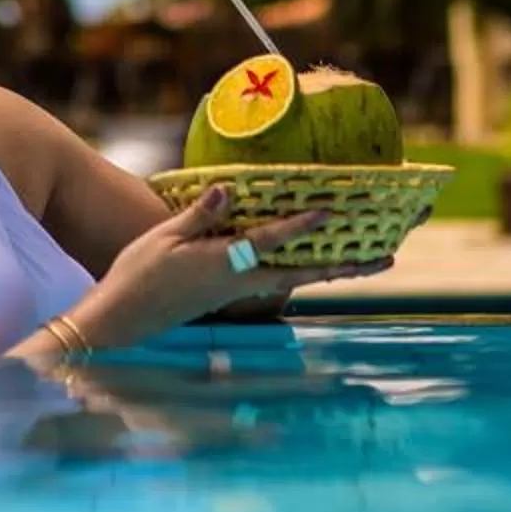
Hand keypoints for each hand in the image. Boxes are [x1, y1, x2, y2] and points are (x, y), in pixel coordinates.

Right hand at [65, 184, 392, 348]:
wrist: (122, 321)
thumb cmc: (138, 275)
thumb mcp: (165, 238)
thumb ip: (202, 215)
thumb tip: (230, 189)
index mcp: (224, 265)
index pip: (271, 241)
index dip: (301, 224)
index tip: (333, 211)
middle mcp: (240, 283)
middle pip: (304, 273)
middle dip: (347, 266)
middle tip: (388, 258)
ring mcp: (238, 294)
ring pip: (295, 280)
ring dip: (331, 271)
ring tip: (364, 262)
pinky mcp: (230, 298)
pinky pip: (276, 282)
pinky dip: (301, 273)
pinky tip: (310, 265)